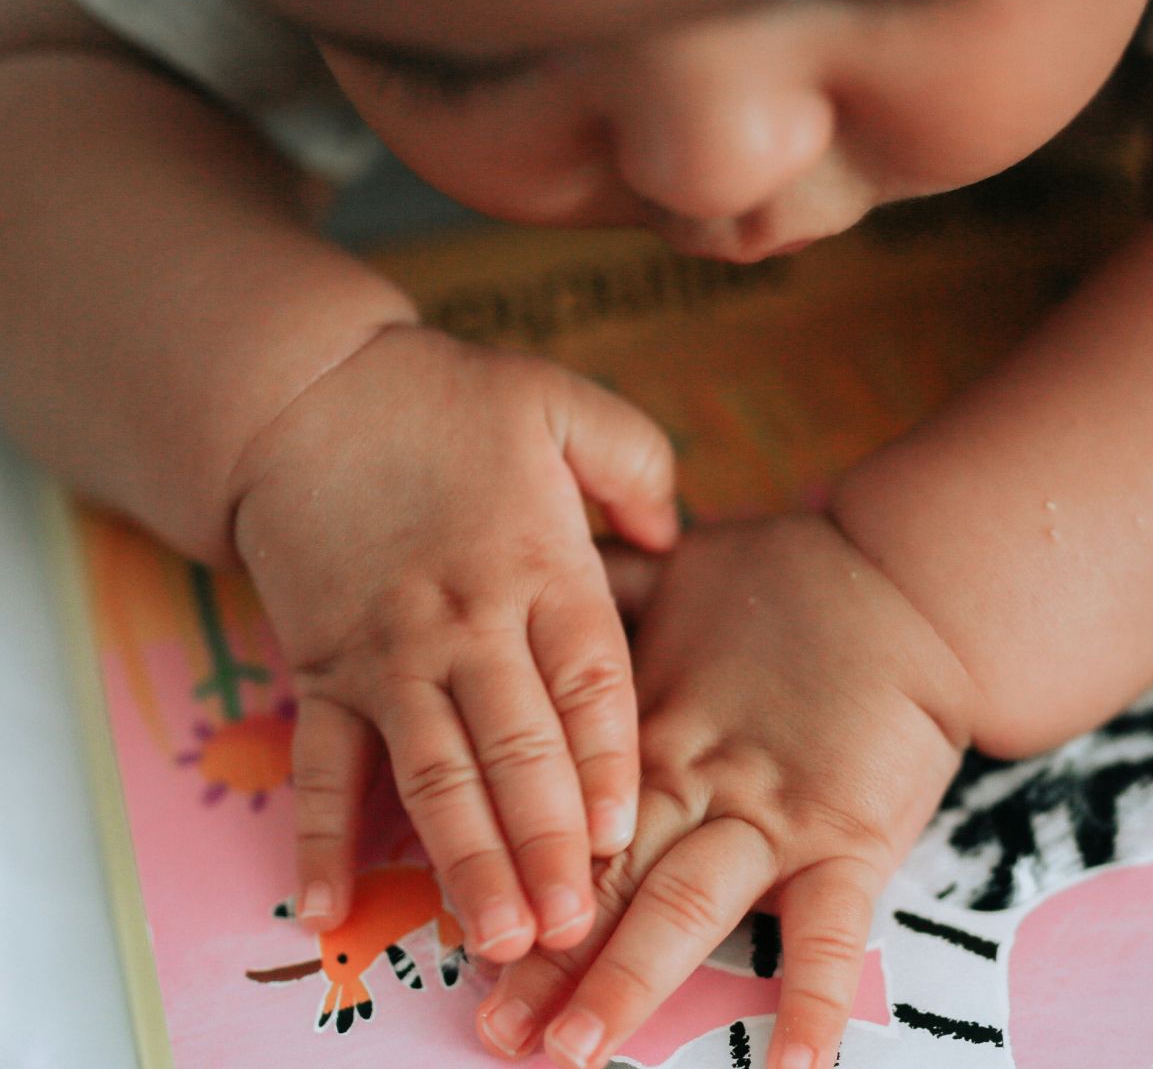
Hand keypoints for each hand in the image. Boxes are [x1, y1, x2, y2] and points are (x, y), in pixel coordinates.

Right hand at [230, 324, 676, 961]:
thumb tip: (679, 534)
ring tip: (495, 937)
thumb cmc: (443, 401)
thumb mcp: (561, 404)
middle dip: (545, 842)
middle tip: (574, 925)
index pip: (586, 682)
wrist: (296, 392)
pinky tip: (328, 909)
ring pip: (430, 776)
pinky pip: (322, 766)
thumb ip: (637, 466)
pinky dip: (320, 838)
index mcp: (537, 567)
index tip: (625, 836)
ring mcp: (389, 658)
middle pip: (514, 748)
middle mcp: (465, 625)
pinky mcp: (322, 672)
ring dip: (462, 860)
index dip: (607, 761)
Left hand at [474, 515, 977, 1068]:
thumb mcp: (674, 569)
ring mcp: (774, 814)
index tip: (461, 938)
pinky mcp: (851, 836)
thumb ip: (599, 587)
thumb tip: (521, 570)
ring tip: (575, 1049)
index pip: (563, 816)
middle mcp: (697, 778)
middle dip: (547, 959)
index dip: (510, 877)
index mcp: (646, 726)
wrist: (910, 580)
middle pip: (606, 877)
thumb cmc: (789, 578)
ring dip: (629, 979)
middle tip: (494, 1030)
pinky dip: (813, 1000)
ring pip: (689, 905)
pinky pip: (832, 932)